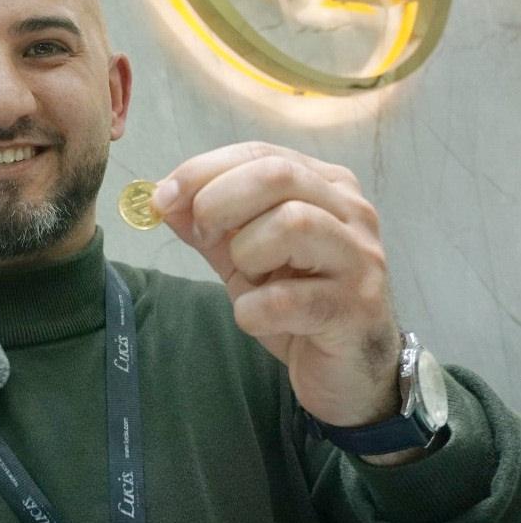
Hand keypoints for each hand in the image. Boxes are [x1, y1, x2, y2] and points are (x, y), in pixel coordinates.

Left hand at [152, 142, 401, 428]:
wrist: (349, 369)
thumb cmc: (295, 301)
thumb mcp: (242, 254)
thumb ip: (207, 223)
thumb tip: (162, 196)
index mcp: (325, 185)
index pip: (259, 154)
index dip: (203, 170)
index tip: (163, 197)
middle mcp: (351, 212)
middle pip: (277, 175)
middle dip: (219, 201)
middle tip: (202, 236)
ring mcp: (359, 258)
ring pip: (292, 223)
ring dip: (247, 253)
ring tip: (249, 280)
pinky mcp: (356, 308)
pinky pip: (288, 298)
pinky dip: (255, 310)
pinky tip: (257, 318)